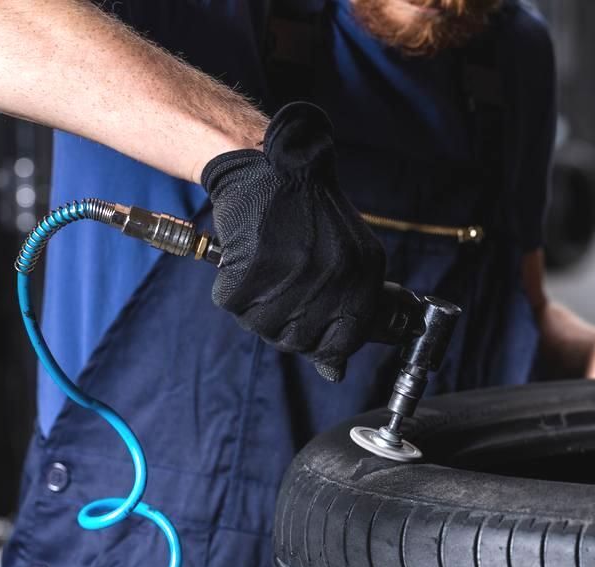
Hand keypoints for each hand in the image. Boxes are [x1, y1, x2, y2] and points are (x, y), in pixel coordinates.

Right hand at [201, 102, 385, 381]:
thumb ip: (347, 312)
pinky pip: (234, 304)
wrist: (273, 165)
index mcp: (362, 272)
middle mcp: (333, 274)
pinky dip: (232, 289)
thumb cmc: (311, 214)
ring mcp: (293, 270)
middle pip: (299, 340)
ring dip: (255, 309)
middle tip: (279, 294)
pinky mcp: (253, 264)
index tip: (312, 337)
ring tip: (262, 274)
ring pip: (263, 328)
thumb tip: (334, 372)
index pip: (345, 341)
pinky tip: (243, 262)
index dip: (325, 348)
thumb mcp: (348, 256)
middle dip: (284, 326)